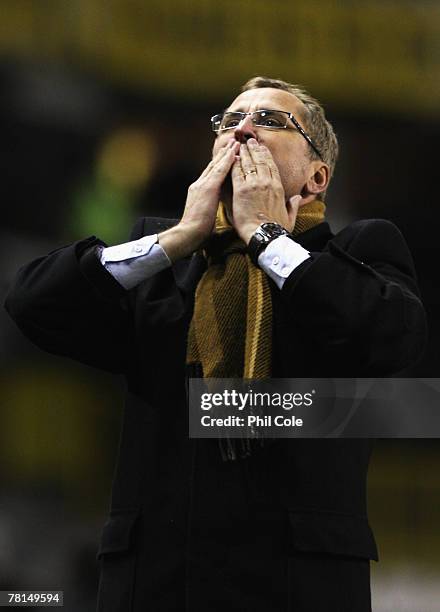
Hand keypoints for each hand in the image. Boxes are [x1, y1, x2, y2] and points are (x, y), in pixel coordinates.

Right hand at [159, 139, 239, 260]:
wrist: (188, 233)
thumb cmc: (197, 230)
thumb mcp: (205, 213)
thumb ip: (210, 205)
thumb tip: (215, 206)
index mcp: (199, 191)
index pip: (211, 173)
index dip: (220, 163)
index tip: (228, 154)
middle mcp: (199, 184)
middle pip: (213, 165)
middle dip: (223, 153)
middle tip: (233, 141)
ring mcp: (202, 184)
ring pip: (217, 164)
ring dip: (227, 152)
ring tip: (236, 142)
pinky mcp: (207, 188)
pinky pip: (220, 171)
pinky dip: (227, 161)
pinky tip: (234, 153)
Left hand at [230, 138, 302, 243]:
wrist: (265, 235)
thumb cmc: (276, 229)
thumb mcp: (290, 217)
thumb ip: (293, 206)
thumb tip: (296, 198)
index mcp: (278, 188)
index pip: (272, 167)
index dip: (266, 156)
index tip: (263, 149)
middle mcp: (267, 183)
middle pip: (260, 161)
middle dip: (255, 149)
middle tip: (250, 141)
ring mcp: (254, 184)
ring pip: (249, 163)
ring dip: (244, 153)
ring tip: (241, 145)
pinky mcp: (241, 190)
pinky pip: (237, 172)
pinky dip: (235, 163)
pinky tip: (232, 157)